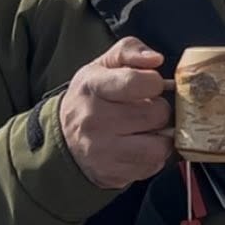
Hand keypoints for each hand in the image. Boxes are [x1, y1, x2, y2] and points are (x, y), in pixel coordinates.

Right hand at [59, 37, 172, 189]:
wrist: (63, 139)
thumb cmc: (92, 97)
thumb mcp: (103, 66)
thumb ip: (130, 51)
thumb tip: (155, 59)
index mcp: (92, 87)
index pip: (138, 82)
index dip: (154, 82)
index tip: (151, 85)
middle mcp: (94, 120)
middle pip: (155, 114)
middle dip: (159, 110)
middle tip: (148, 109)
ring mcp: (102, 150)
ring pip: (159, 145)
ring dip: (161, 136)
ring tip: (148, 129)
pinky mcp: (111, 174)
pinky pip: (152, 166)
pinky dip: (153, 156)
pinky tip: (140, 146)